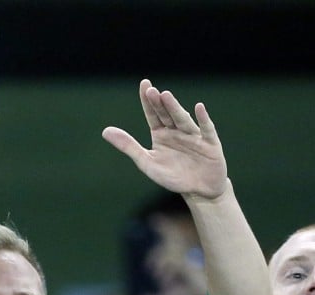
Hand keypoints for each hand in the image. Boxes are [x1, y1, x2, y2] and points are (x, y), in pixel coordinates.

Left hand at [103, 79, 227, 200]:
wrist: (198, 190)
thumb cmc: (172, 176)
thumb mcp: (147, 163)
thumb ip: (128, 146)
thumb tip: (105, 131)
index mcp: (161, 134)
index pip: (152, 114)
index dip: (148, 101)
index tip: (144, 84)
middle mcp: (176, 131)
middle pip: (166, 115)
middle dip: (159, 103)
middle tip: (151, 90)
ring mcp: (193, 136)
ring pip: (182, 120)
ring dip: (174, 108)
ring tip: (166, 95)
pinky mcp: (210, 144)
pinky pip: (206, 130)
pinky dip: (203, 119)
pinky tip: (199, 107)